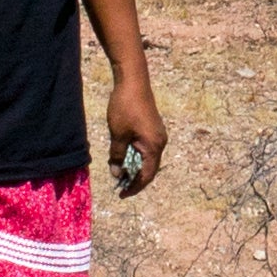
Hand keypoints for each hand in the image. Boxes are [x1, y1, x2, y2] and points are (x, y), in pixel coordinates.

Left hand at [106, 67, 168, 198]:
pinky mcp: (154, 128)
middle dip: (135, 180)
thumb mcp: (118, 135)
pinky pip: (148, 149)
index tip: (121, 194)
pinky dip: (137, 157)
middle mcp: (160, 142)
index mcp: (154, 146)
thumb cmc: (125, 107)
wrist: (133, 81)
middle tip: (120, 187)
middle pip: (150, 169)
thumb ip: (117, 156)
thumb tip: (116, 173)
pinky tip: (126, 158)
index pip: (146, 175)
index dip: (134, 187)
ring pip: (149, 159)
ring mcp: (158, 134)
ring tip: (121, 174)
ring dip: (136, 168)